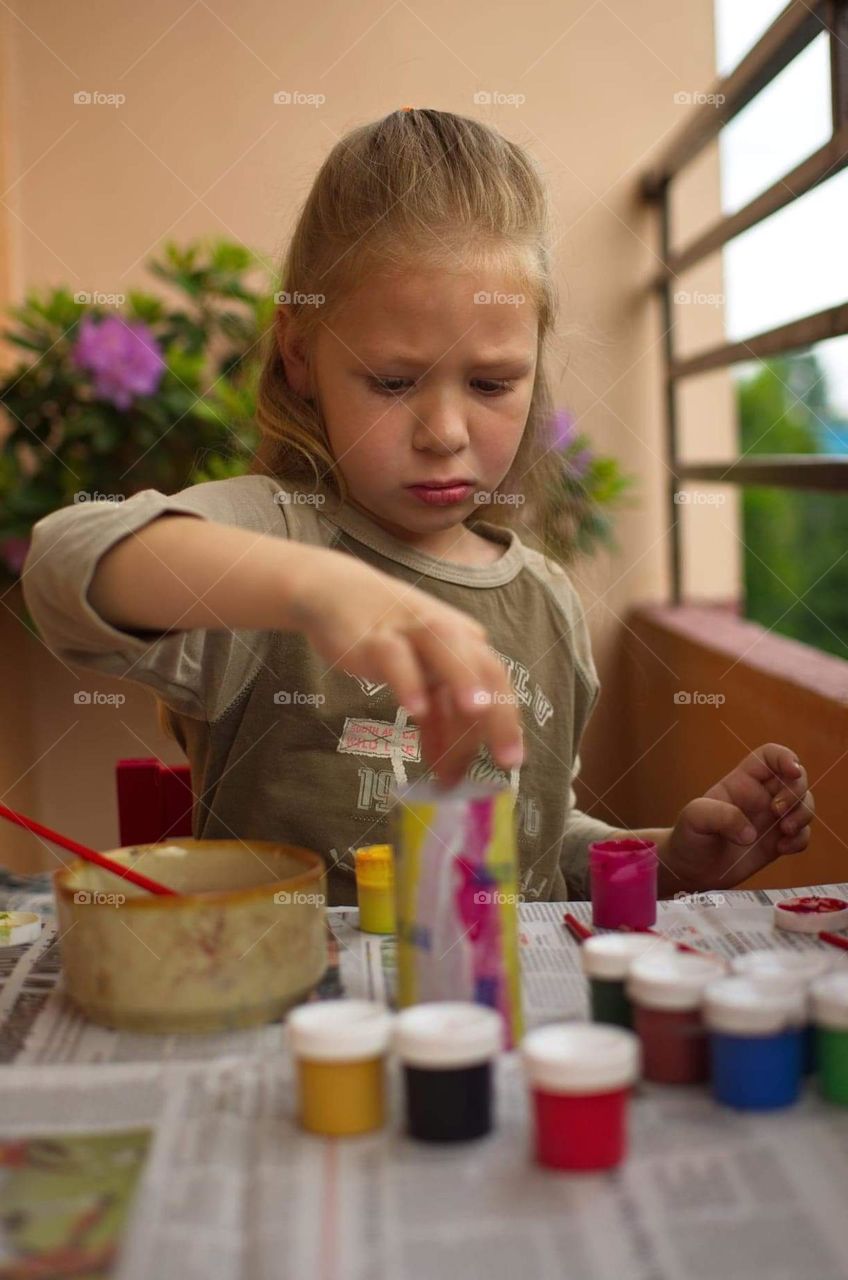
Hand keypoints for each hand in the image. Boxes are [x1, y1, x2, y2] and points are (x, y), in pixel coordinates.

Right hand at [294, 551, 523, 785]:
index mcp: (466, 645)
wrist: (335, 593)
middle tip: (504, 759)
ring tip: (476, 712)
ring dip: (464, 678)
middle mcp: (449, 634)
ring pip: (447, 648)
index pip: (496, 685)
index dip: (506, 724)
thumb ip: (437, 723)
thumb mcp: (419, 682)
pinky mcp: (376, 636)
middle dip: (499, 714)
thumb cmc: (386, 639)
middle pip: (484, 668)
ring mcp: (412, 630)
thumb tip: (450, 776)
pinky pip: (395, 657)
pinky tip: (415, 711)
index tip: (508, 764)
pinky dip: (408, 681)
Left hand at [664, 742, 814, 892]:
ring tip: (784, 831)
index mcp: (742, 782)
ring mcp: (772, 819)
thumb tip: (751, 834)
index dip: (785, 757)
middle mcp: (761, 796)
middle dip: (796, 791)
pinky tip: (781, 848)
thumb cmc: (689, 836)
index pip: (770, 757)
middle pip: (796, 778)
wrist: (691, 869)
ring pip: (805, 805)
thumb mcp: (694, 819)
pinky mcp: (777, 842)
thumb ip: (720, 817)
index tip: (792, 771)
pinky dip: (800, 840)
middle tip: (777, 811)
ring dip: (803, 815)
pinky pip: (803, 835)